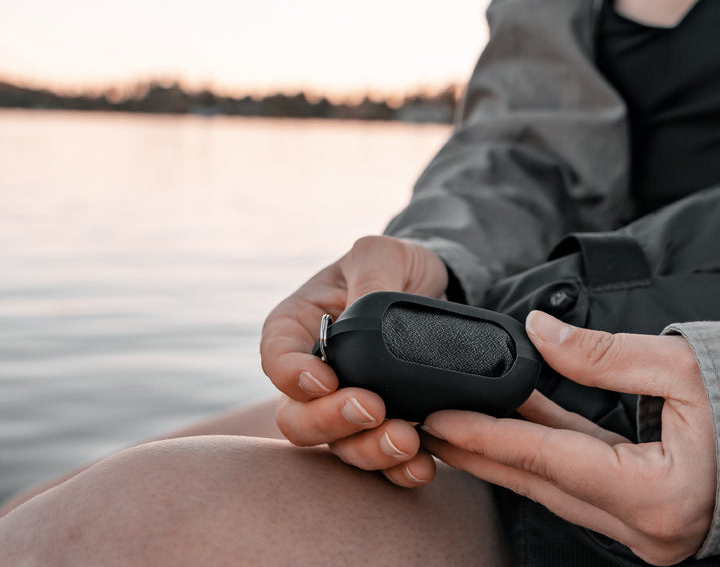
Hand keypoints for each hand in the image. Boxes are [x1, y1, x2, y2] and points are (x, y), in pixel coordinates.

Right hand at [260, 235, 448, 486]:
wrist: (440, 287)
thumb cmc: (396, 264)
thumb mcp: (380, 253)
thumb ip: (370, 277)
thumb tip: (366, 313)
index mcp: (297, 326)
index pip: (276, 357)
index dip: (291, 376)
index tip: (325, 379)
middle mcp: (314, 373)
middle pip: (298, 417)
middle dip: (332, 422)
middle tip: (372, 409)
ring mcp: (345, 405)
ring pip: (338, 446)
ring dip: (368, 450)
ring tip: (406, 441)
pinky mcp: (382, 426)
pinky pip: (380, 459)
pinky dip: (398, 470)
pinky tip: (421, 465)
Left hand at [420, 311, 716, 565]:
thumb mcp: (683, 365)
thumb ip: (601, 355)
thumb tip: (537, 336)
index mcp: (661, 498)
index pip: (552, 461)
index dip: (489, 437)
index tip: (440, 418)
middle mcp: (651, 531)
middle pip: (544, 484)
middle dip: (482, 452)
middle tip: (427, 424)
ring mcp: (652, 531)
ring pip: (559, 486)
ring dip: (510, 453)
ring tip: (458, 422)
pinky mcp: (652, 514)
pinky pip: (586, 481)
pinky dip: (549, 451)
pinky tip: (518, 422)